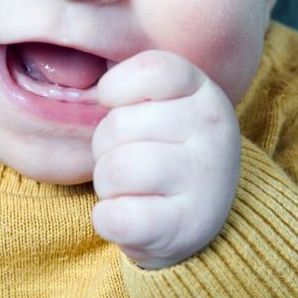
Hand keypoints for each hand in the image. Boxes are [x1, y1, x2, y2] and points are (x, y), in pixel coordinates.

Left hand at [91, 50, 240, 269]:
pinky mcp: (187, 226)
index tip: (117, 105)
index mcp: (204, 93)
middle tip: (127, 158)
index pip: (149, 71)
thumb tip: (84, 83)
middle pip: (117, 125)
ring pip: (114, 171)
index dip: (115, 88)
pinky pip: (115, 217)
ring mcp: (206, 181)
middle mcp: (213, 132)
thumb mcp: (164, 104)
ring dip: (106, 183)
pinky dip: (107, 219)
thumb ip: (135, 84)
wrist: (198, 216)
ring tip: (129, 187)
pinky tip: (129, 215)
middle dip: (104, 145)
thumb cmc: (165, 149)